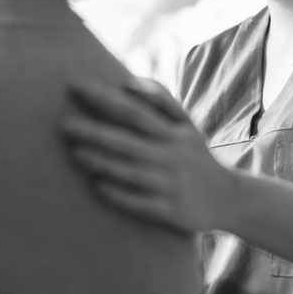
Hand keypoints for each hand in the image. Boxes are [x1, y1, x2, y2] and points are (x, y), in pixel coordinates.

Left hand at [58, 77, 234, 234]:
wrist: (229, 198)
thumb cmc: (197, 156)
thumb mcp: (186, 125)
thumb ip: (161, 100)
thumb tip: (128, 83)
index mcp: (173, 133)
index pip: (134, 111)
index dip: (104, 98)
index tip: (75, 86)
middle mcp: (170, 157)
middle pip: (127, 141)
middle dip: (94, 132)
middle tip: (63, 125)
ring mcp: (170, 185)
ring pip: (130, 172)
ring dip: (101, 162)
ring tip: (74, 153)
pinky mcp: (170, 211)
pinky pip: (140, 203)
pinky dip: (119, 195)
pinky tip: (97, 186)